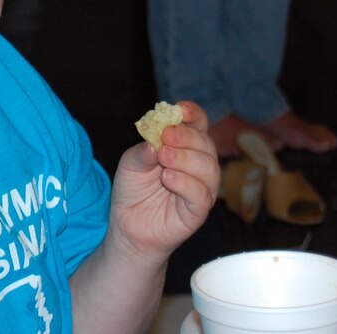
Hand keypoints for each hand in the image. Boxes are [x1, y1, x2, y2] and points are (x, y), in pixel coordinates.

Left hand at [109, 101, 219, 261]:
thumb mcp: (129, 165)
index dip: (193, 115)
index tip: (180, 109)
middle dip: (187, 137)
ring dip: (187, 159)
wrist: (127, 227)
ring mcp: (201, 189)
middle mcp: (198, 165)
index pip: (198, 125)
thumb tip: (154, 142)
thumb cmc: (133, 192)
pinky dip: (186, 183)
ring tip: (164, 158)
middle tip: (167, 137)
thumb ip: (142, 152)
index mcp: (184, 147)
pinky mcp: (197, 212)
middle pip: (206, 144)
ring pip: (209, 168)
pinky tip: (168, 177)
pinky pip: (202, 195)